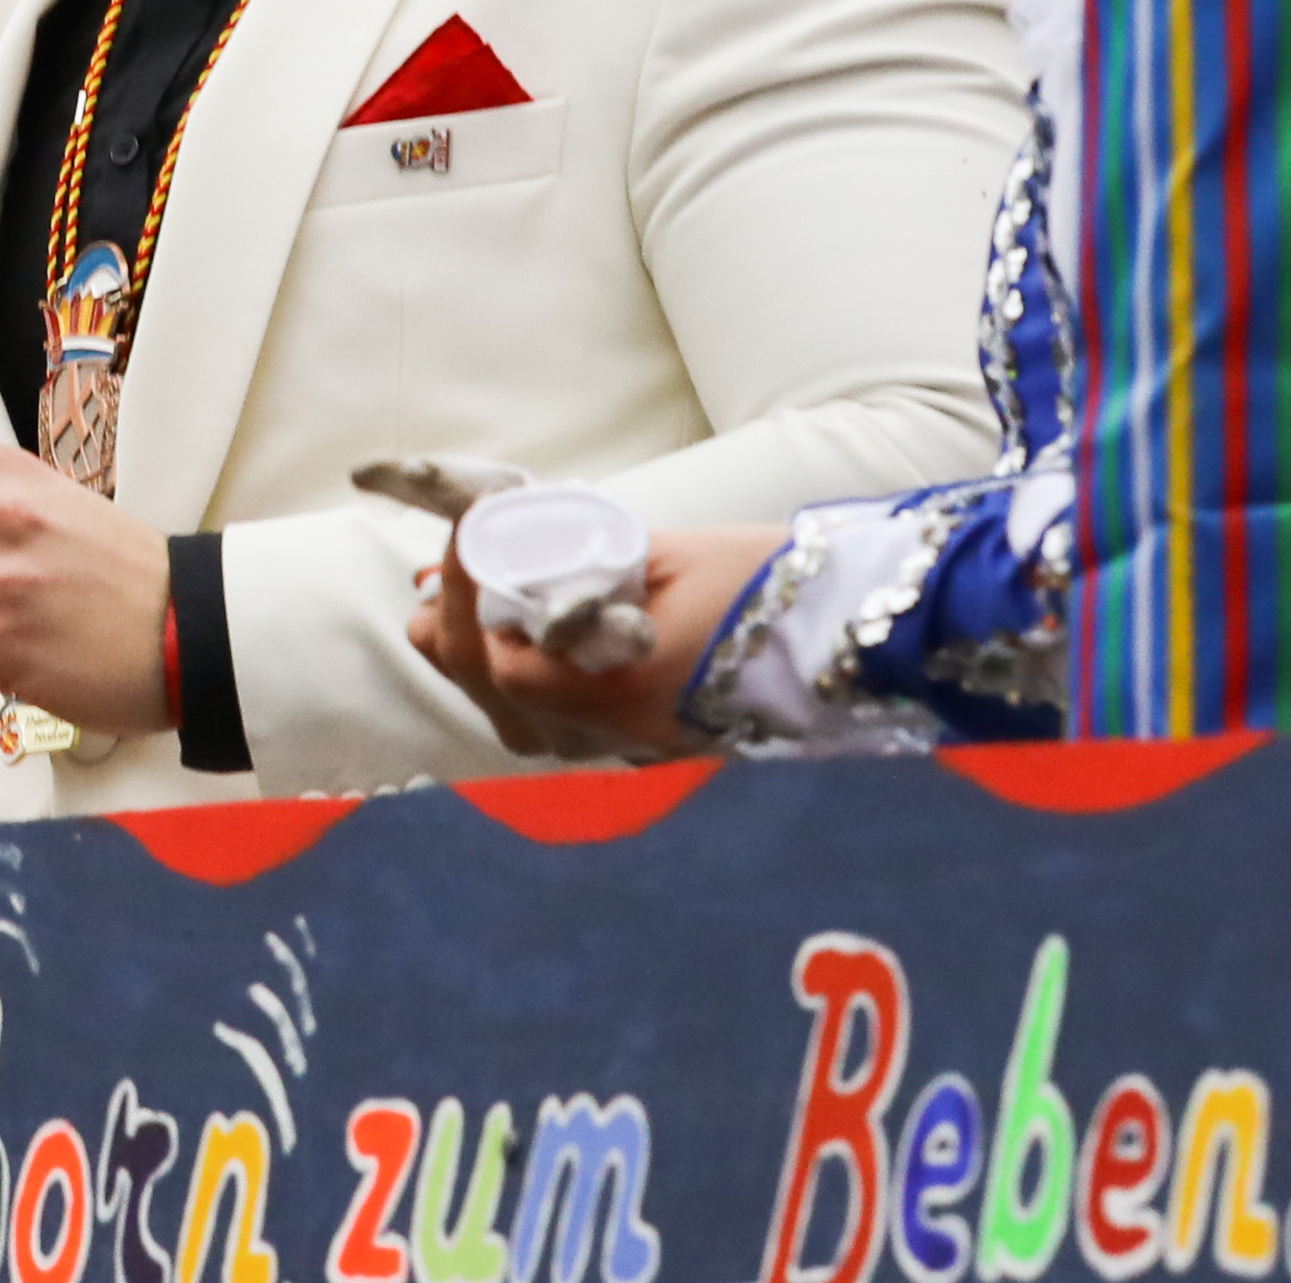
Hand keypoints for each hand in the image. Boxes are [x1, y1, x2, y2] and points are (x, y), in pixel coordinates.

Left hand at [404, 522, 779, 760]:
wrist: (843, 636)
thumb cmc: (759, 582)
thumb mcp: (661, 555)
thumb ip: (573, 560)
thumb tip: (497, 544)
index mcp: (622, 688)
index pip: (502, 664)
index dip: (464, 600)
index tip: (463, 540)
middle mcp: (616, 734)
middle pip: (495, 698)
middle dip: (453, 631)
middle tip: (447, 574)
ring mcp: (626, 750)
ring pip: (514, 721)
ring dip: (477, 663)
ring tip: (463, 604)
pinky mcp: (637, 751)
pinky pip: (551, 727)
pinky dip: (517, 685)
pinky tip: (514, 639)